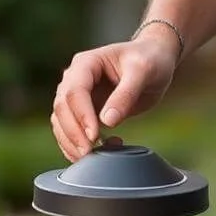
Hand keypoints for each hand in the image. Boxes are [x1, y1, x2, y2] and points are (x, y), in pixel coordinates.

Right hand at [52, 30, 180, 161]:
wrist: (155, 61)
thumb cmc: (149, 59)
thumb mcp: (143, 72)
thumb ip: (126, 95)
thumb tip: (108, 121)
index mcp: (85, 64)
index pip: (74, 92)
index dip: (81, 115)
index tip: (94, 135)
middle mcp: (75, 79)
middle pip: (62, 109)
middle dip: (73, 133)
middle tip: (89, 152)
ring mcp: (78, 97)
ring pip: (60, 123)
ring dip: (71, 143)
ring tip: (93, 156)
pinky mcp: (84, 112)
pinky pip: (71, 132)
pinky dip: (78, 146)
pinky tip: (100, 151)